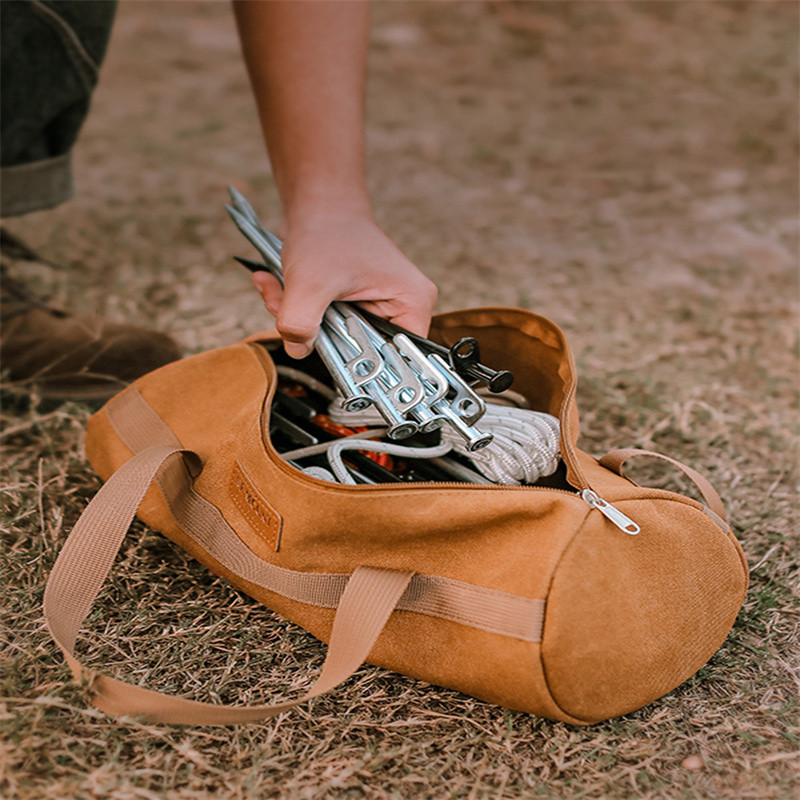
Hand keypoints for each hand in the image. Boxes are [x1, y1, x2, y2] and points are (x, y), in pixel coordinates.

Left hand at [251, 210, 437, 358]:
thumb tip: (298, 349)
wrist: (317, 202)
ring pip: (337, 338)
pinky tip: (275, 284)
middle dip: (317, 335)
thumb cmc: (327, 230)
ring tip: (279, 291)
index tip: (329, 358)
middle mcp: (402, 307)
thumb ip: (301, 323)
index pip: (399, 359)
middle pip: (362, 350)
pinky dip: (296, 309)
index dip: (362, 365)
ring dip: (299, 320)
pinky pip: (324, 323)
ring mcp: (379, 305)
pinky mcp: (356, 302)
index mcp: (412, 303)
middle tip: (287, 311)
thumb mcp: (311, 282)